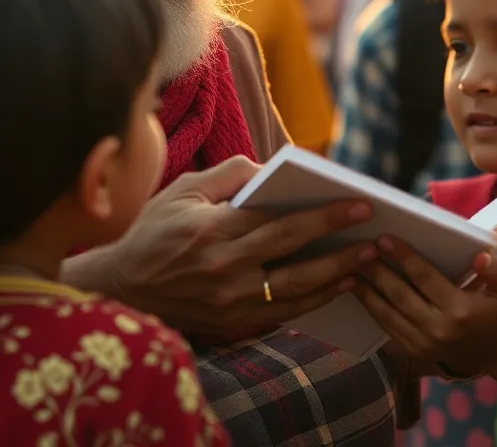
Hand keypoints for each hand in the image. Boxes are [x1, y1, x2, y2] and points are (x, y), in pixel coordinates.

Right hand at [93, 156, 377, 337]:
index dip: (324, 214)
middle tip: (375, 235)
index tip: (359, 204)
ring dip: (335, 280)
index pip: (281, 221)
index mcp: (213, 232)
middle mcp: (224, 271)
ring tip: (366, 266)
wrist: (121, 289)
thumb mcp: (184, 190)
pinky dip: (311, 303)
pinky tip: (335, 289)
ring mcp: (228, 304)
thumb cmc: (153, 231)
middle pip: (295, 259)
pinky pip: (280, 316)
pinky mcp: (230, 326)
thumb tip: (272, 169)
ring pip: (295, 295)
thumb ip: (230, 174)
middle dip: (341, 247)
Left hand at [354, 236, 496, 381]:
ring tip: (349, 269)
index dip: (404, 257)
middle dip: (376, 270)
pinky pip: (389, 329)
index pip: (425, 278)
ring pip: (388, 315)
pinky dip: (373, 311)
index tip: (384, 238)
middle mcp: (439, 329)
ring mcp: (425, 345)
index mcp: (461, 310)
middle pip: (399, 295)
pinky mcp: (417, 354)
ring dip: (367, 291)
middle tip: (357, 248)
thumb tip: (480, 256)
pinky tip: (359, 293)